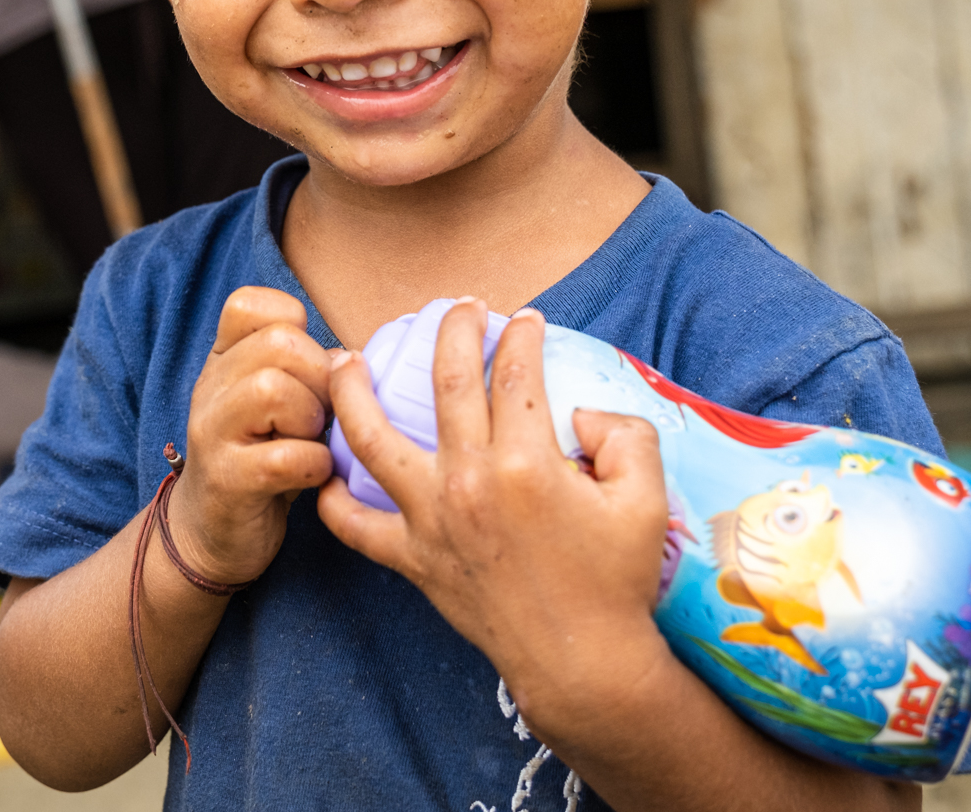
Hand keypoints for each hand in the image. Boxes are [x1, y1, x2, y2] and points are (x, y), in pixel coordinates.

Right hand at [166, 286, 336, 586]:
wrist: (214, 532)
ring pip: (272, 391)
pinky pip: (285, 456)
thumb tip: (351, 360)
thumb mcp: (279, 404)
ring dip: (312, 418)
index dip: (291, 323)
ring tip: (311, 441)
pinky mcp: (228, 480)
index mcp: (224, 361)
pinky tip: (313, 473)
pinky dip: (314, 464)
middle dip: (317, 377)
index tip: (304, 366)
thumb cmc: (262, 459)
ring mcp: (213, 433)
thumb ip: (308, 371)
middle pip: (277, 344)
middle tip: (320, 413)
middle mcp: (211, 389)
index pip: (248, 304)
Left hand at [317, 300, 673, 722]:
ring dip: (353, 390)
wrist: (581, 662)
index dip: (520, 334)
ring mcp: (432, 521)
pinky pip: (354, 527)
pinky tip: (325, 469)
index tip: (523, 319)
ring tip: (343, 359)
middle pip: (447, 381)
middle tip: (457, 308)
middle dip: (452, 329)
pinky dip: (332, 500)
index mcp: (526, 463)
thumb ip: (627, 435)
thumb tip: (584, 412)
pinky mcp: (412, 559)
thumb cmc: (617, 581)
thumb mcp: (645, 498)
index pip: (516, 372)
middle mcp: (469, 482)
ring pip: (371, 439)